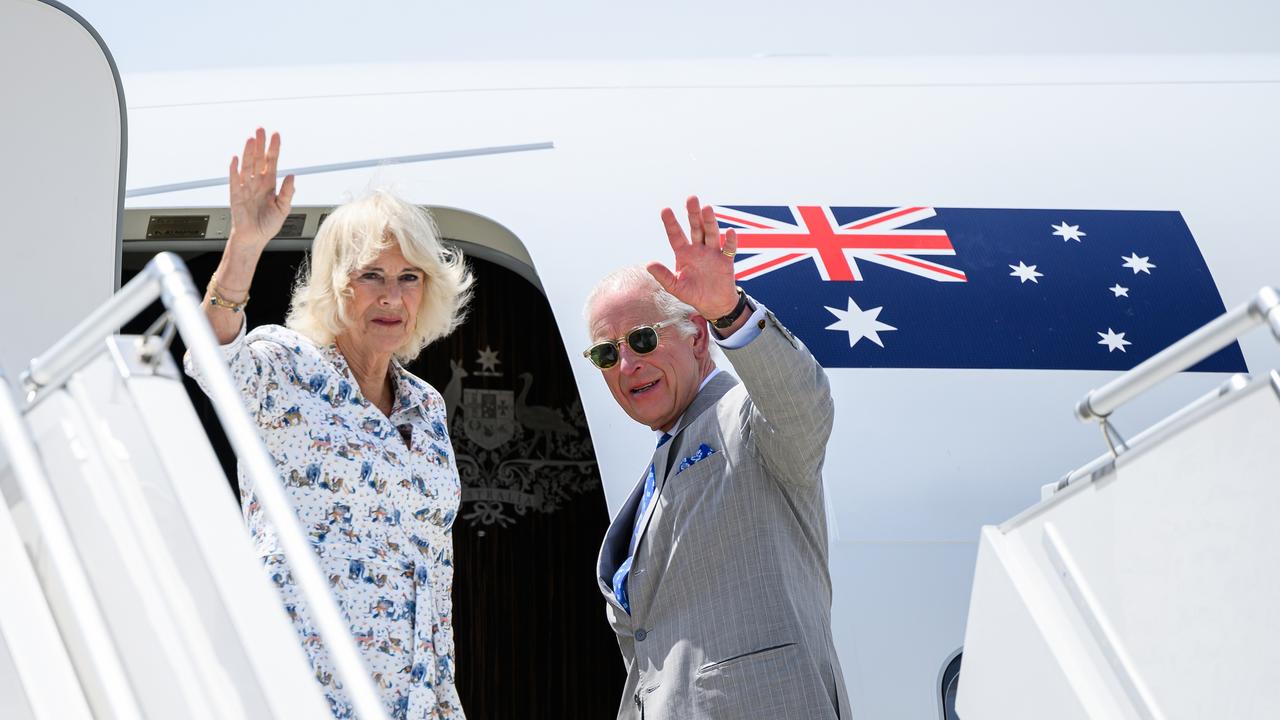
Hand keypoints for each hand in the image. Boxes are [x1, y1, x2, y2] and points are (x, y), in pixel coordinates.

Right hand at [227, 128, 294, 251]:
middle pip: (258, 159)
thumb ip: (288, 192)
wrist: (254, 239)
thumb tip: (292, 176)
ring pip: (247, 166)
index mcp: (269, 184)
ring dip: (249, 152)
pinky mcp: (236, 195)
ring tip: (251, 139)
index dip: (274, 148)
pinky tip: (236, 158)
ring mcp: (246, 187)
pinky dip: (235, 169)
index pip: (272, 162)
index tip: (276, 134)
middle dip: (260, 144)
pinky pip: (234, 180)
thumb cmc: (267, 224)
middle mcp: (257, 183)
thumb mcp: (283, 208)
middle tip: (261, 129)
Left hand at [648, 196, 739, 319]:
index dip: (670, 223)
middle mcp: (698, 249)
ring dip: (710, 221)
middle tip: (691, 198)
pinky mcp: (726, 261)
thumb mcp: (675, 287)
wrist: (713, 305)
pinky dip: (730, 241)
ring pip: (711, 233)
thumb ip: (663, 276)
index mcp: (684, 253)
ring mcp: (713, 253)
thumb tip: (649, 264)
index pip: (676, 235)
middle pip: (696, 228)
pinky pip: (729, 249)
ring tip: (707, 208)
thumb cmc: (692, 294)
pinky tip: (729, 231)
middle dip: (693, 214)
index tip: (665, 210)